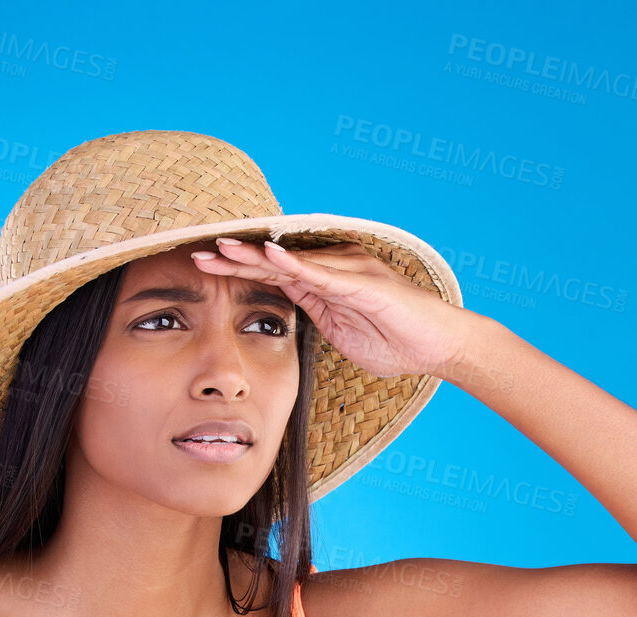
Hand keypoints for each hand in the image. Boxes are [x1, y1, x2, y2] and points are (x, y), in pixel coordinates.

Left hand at [191, 237, 466, 378]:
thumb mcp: (340, 331)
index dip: (237, 270)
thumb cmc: (397, 342)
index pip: (271, 273)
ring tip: (220, 249)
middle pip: (274, 261)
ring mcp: (348, 272)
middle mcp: (333, 268)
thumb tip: (286, 314)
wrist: (441, 346)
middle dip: (234, 258)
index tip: (202, 268)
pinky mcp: (363, 285)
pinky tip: (269, 256)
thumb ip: (314, 315)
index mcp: (324, 283)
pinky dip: (293, 265)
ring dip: (254, 256)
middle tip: (195, 253)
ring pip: (291, 262)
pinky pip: (322, 274)